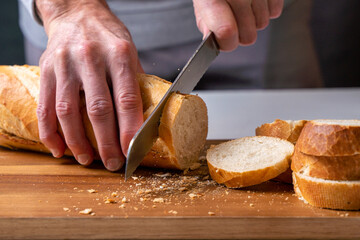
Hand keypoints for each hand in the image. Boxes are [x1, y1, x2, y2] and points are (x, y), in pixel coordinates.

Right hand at [35, 0, 143, 170]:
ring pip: (68, 111)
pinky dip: (50, 132)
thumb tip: (146, 118)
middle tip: (113, 163)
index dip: (129, 128)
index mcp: (119, 54)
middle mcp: (91, 58)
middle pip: (98, 109)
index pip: (126, 98)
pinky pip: (45, 107)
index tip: (132, 150)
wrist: (77, 13)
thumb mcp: (130, 51)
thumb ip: (135, 82)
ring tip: (87, 160)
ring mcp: (65, 64)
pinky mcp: (46, 70)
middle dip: (106, 142)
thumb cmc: (108, 36)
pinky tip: (59, 148)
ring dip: (78, 142)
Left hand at [193, 0, 283, 50]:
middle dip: (241, 33)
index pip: (226, 33)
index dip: (226, 43)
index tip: (225, 39)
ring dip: (253, 19)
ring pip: (262, 25)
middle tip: (234, 19)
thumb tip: (214, 40)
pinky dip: (266, 9)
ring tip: (244, 4)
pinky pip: (275, 12)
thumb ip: (206, 21)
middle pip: (248, 37)